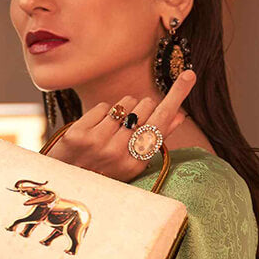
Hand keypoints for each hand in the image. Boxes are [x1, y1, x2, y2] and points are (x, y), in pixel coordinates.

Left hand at [43, 69, 195, 180]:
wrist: (69, 183)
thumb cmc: (106, 171)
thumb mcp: (133, 163)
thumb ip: (156, 138)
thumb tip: (180, 115)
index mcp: (136, 163)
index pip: (161, 122)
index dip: (176, 96)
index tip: (189, 75)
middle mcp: (118, 153)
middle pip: (145, 106)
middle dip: (143, 107)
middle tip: (131, 124)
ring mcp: (97, 144)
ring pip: (126, 104)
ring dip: (124, 109)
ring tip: (113, 129)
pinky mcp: (79, 134)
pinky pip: (104, 106)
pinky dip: (103, 114)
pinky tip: (96, 129)